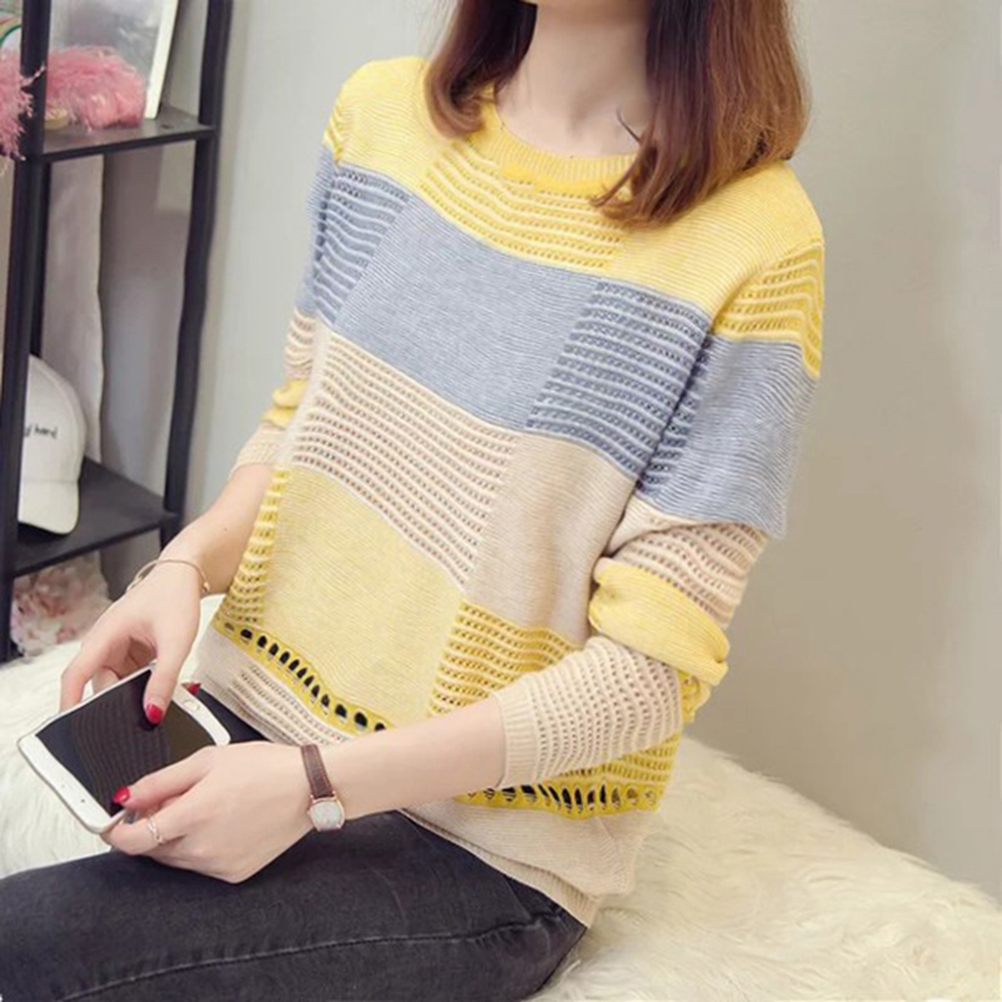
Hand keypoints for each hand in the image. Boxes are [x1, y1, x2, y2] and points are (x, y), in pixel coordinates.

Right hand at [59, 561, 203, 721]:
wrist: (184, 576)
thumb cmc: (175, 596)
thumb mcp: (176, 642)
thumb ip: (165, 680)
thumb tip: (153, 711)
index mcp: (106, 634)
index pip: (76, 674)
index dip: (70, 703)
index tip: (69, 727)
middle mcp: (105, 642)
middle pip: (100, 684)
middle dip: (119, 700)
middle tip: (145, 710)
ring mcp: (117, 647)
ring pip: (117, 683)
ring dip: (134, 691)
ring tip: (159, 688)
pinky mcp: (130, 652)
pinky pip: (129, 677)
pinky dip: (142, 683)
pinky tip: (159, 682)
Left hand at [100, 742, 315, 882]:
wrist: (310, 787)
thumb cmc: (266, 767)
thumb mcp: (209, 760)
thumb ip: (161, 780)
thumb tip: (126, 795)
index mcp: (193, 815)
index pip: (132, 839)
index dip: (116, 831)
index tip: (114, 821)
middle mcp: (202, 847)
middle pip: (152, 849)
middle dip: (151, 826)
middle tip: (171, 799)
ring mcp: (218, 865)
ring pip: (176, 859)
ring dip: (175, 837)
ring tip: (204, 807)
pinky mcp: (234, 875)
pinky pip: (201, 865)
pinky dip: (200, 847)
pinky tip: (222, 822)